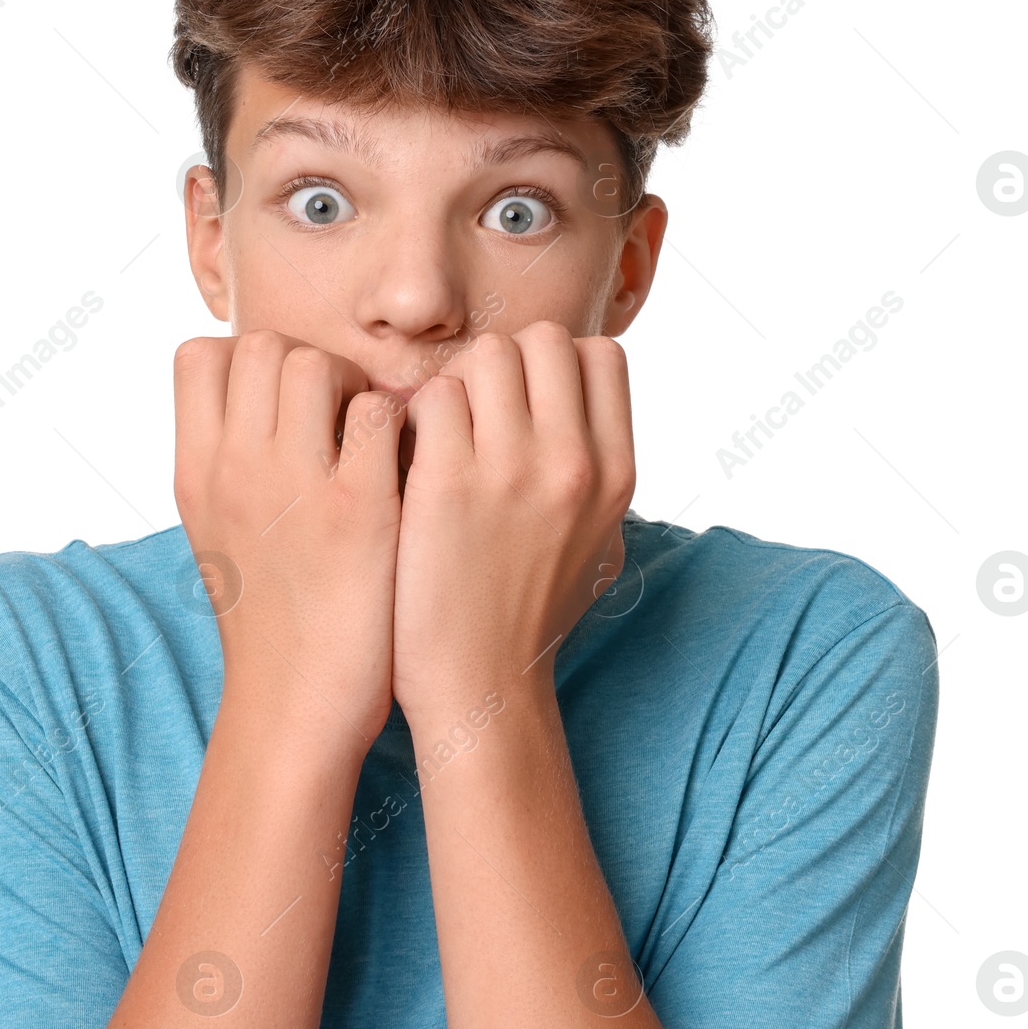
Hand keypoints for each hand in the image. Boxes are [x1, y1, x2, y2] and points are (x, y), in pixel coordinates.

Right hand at [174, 331, 406, 748]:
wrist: (293, 709)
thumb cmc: (270, 618)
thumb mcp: (217, 531)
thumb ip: (229, 460)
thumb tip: (259, 395)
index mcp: (194, 474)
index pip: (198, 355)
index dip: (248, 360)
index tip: (283, 401)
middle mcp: (233, 471)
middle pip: (262, 346)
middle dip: (308, 363)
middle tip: (339, 415)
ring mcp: (292, 489)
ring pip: (316, 365)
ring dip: (354, 386)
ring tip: (370, 438)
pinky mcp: (358, 512)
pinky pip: (379, 414)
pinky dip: (398, 426)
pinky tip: (402, 467)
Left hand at [390, 322, 634, 728]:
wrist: (479, 686)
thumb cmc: (530, 612)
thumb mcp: (600, 542)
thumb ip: (597, 470)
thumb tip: (585, 405)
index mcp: (616, 473)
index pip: (601, 354)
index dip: (557, 367)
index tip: (526, 404)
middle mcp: (574, 463)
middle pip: (543, 341)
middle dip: (504, 366)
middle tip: (477, 415)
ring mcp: (512, 471)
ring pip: (486, 355)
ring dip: (458, 386)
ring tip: (443, 437)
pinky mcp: (447, 484)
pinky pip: (432, 397)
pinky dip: (416, 418)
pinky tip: (411, 461)